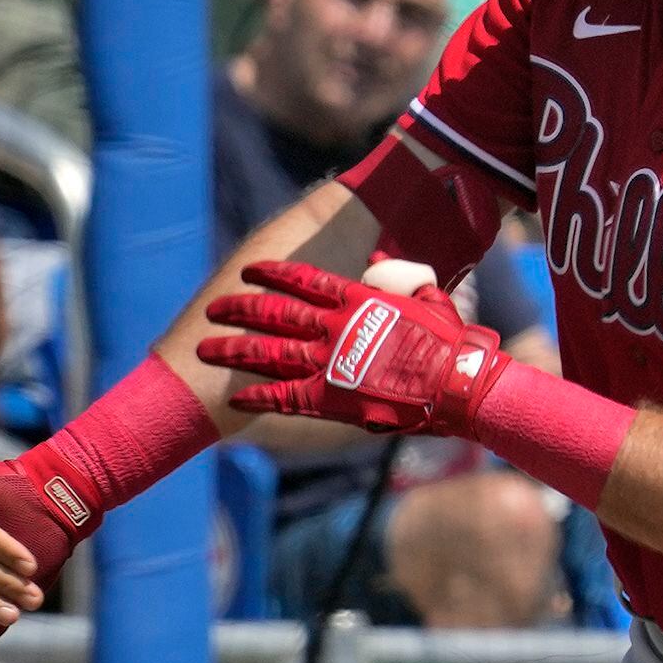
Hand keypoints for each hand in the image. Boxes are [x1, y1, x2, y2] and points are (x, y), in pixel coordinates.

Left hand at [196, 260, 511, 433]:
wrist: (456, 384)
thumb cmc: (450, 342)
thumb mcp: (427, 297)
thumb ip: (398, 278)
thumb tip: (378, 264)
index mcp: (356, 299)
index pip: (303, 280)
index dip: (272, 274)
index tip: (249, 271)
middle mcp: (334, 327)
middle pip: (273, 314)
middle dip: (239, 310)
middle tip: (213, 309)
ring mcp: (328, 362)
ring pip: (267, 352)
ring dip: (234, 350)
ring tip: (206, 349)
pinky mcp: (329, 398)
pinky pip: (284, 396)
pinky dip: (258, 396)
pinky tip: (236, 396)